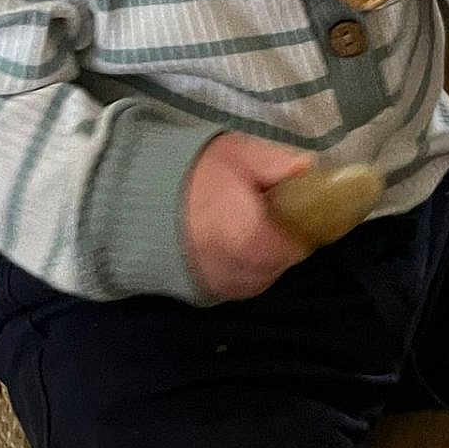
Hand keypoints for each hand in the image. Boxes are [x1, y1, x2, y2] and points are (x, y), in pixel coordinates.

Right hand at [184, 133, 313, 298]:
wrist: (138, 199)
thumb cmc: (192, 173)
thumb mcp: (238, 153)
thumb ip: (277, 162)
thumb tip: (310, 169)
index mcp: (254, 239)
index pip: (299, 247)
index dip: (301, 226)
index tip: (292, 208)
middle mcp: (242, 273)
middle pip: (281, 262)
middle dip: (281, 239)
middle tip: (268, 211)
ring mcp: (224, 288)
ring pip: (262, 276)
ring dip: (263, 254)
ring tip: (246, 224)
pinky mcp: (208, 294)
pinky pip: (240, 282)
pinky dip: (243, 266)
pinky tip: (230, 241)